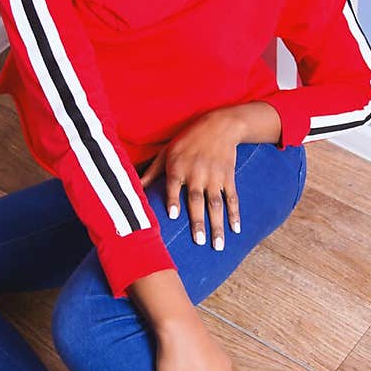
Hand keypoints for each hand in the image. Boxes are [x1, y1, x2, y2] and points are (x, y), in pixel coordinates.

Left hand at [138, 109, 242, 249]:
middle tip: (199, 242)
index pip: (174, 185)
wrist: (220, 125)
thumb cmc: (187, 140)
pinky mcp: (228, 177)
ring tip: (218, 245)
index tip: (173, 216)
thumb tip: (135, 187)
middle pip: (197, 200)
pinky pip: (232, 198)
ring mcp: (214, 176)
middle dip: (199, 221)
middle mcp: (197, 173)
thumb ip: (152, 172)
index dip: (173, 200)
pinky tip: (235, 230)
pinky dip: (234, 214)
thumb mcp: (167, 152)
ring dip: (217, 225)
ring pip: (216, 204)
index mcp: (178, 167)